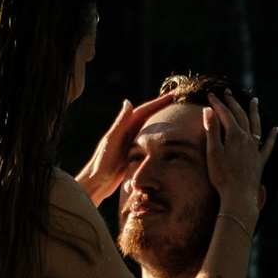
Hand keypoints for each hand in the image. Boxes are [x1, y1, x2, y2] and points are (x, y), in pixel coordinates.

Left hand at [74, 89, 181, 203]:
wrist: (97, 182)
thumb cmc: (102, 162)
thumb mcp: (112, 141)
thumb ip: (120, 123)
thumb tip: (128, 102)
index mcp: (124, 127)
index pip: (144, 110)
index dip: (158, 102)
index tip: (173, 96)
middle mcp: (128, 131)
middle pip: (149, 116)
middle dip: (163, 107)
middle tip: (179, 100)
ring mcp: (131, 142)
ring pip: (150, 127)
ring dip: (162, 120)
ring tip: (177, 116)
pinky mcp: (133, 153)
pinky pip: (149, 140)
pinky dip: (159, 135)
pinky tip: (167, 138)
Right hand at [202, 93, 277, 222]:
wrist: (238, 197)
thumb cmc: (222, 176)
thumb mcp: (213, 152)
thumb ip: (212, 130)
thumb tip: (209, 111)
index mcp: (234, 135)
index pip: (225, 114)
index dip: (217, 103)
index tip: (210, 95)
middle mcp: (247, 139)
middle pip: (241, 115)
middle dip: (233, 103)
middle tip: (227, 92)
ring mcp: (255, 149)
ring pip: (256, 125)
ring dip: (254, 112)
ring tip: (253, 100)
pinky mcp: (259, 161)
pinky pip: (268, 145)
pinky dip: (272, 136)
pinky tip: (275, 130)